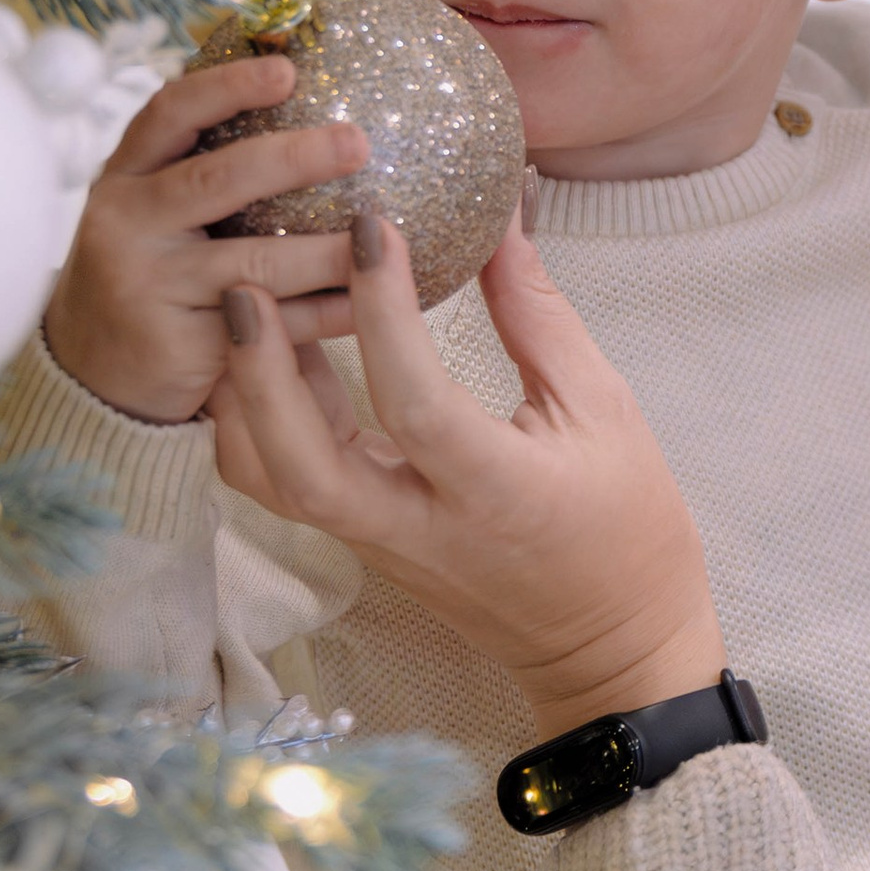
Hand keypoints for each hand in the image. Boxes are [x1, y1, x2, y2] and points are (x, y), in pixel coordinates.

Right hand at [42, 56, 371, 425]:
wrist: (95, 376)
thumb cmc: (152, 276)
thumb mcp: (156, 217)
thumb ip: (209, 174)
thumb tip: (319, 114)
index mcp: (125, 178)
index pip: (170, 113)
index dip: (227, 85)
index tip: (288, 69)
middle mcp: (127, 223)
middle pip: (218, 177)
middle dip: (294, 156)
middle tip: (357, 142)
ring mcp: (149, 284)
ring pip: (255, 261)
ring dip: (328, 250)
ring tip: (384, 234)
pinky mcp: (177, 344)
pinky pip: (269, 325)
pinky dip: (325, 314)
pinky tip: (370, 305)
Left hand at [206, 210, 721, 736]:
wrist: (611, 648)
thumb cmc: (627, 528)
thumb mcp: (605, 411)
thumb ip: (539, 318)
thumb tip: (497, 222)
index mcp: (496, 492)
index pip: (414, 401)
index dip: (382, 310)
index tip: (371, 225)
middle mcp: (421, 528)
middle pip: (297, 465)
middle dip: (258, 371)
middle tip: (245, 281)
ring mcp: (382, 545)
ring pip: (271, 483)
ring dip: (242, 398)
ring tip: (249, 309)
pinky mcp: (364, 546)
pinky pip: (286, 486)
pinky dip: (260, 422)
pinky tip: (276, 358)